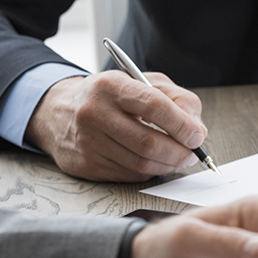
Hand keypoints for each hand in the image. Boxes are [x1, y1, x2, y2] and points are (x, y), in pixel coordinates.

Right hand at [25, 71, 206, 181]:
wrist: (60, 111)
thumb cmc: (111, 97)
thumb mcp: (144, 83)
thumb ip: (177, 100)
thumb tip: (197, 131)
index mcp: (111, 85)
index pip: (154, 106)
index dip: (182, 125)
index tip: (196, 136)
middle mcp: (94, 112)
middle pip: (148, 143)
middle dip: (179, 153)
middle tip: (191, 154)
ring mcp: (87, 141)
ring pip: (141, 164)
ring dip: (168, 165)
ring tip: (177, 158)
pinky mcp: (86, 165)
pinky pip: (130, 175)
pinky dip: (149, 171)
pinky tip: (153, 162)